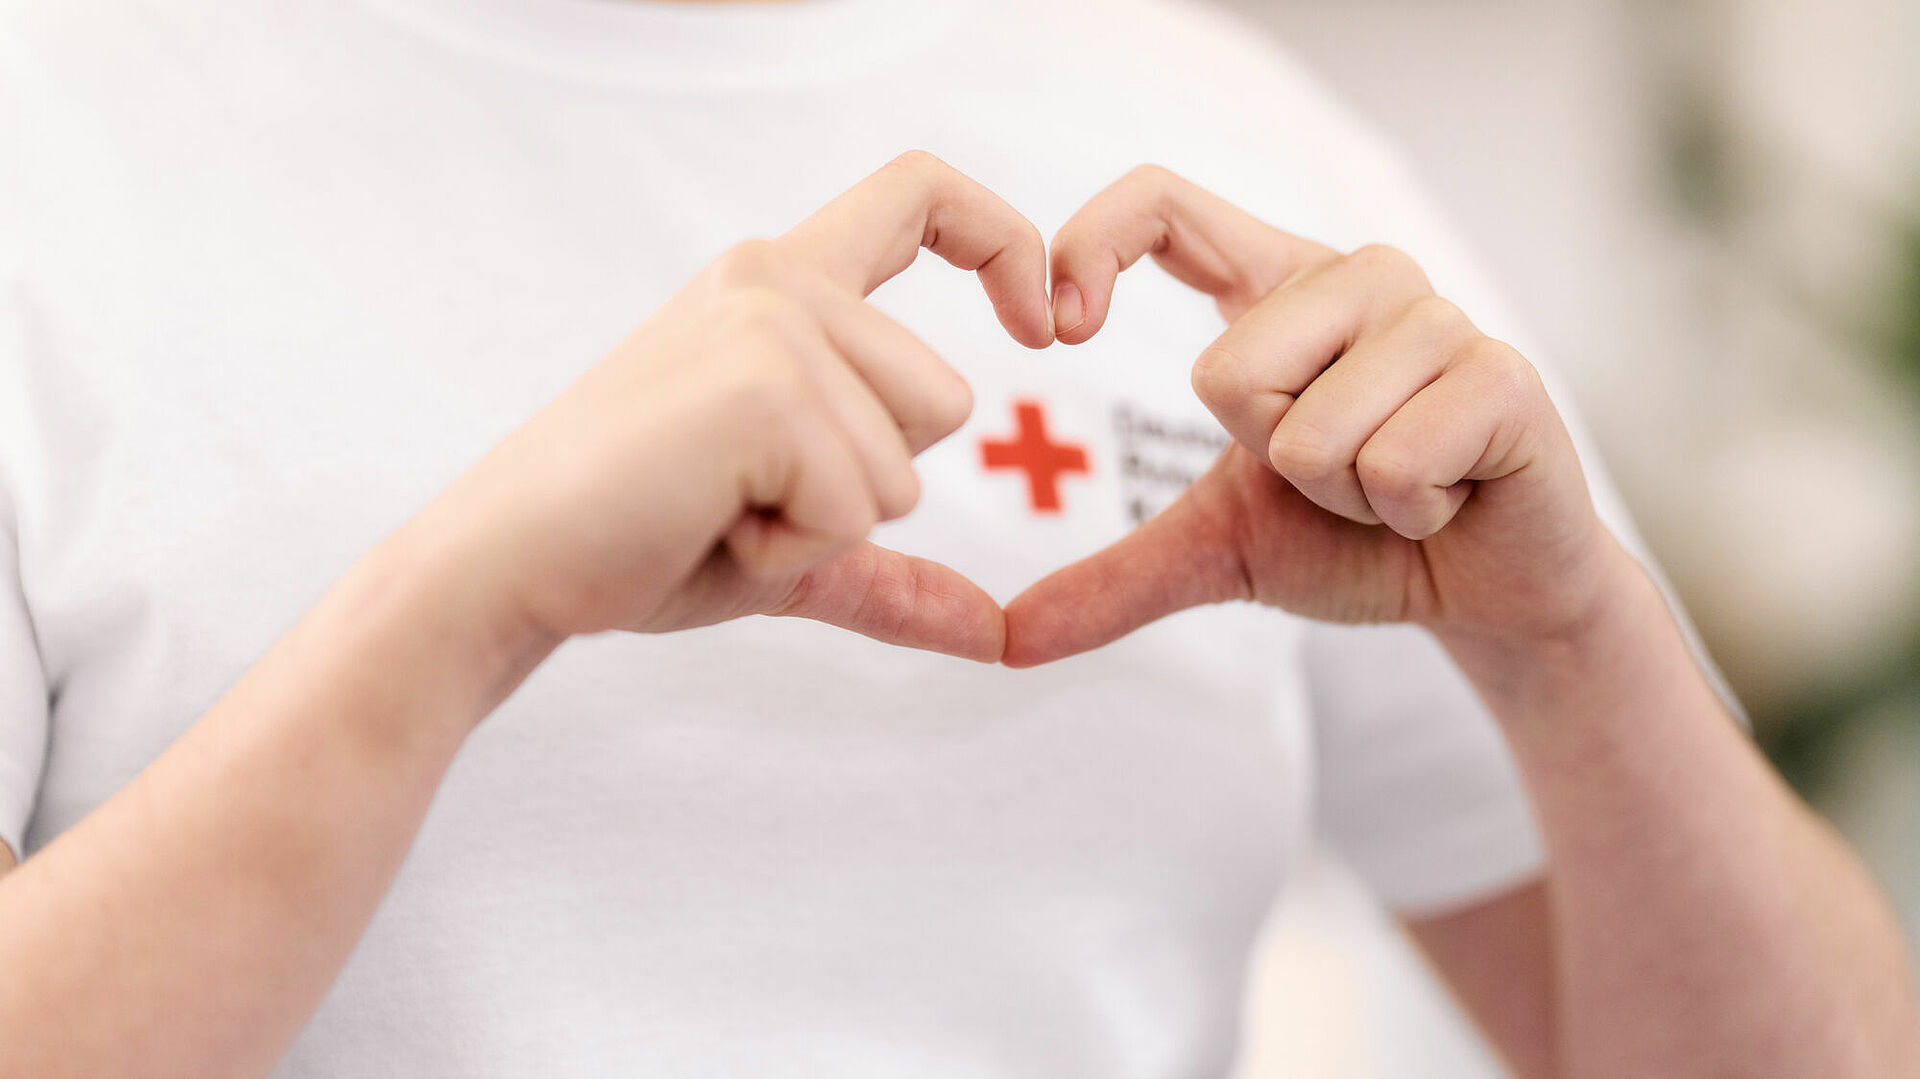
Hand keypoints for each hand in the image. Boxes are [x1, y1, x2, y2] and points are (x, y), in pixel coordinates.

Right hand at [423, 152, 1051, 661]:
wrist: (509, 570)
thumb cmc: (638, 540)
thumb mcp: (790, 544)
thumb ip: (892, 571)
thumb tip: (999, 636)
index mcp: (778, 283)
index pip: (920, 195)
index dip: (1003, 242)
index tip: (1045, 327)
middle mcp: (774, 279)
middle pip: (945, 402)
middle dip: (863, 489)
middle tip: (739, 498)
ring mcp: (769, 324)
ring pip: (909, 462)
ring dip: (824, 525)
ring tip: (716, 507)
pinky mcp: (762, 385)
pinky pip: (860, 507)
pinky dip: (793, 549)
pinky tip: (704, 523)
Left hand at [1004, 166, 1625, 665]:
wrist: (1484, 594)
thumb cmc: (1354, 542)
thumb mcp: (1216, 551)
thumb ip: (1114, 579)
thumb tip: (1003, 642)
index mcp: (1277, 288)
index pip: (1163, 202)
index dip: (1094, 246)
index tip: (1059, 331)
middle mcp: (1357, 277)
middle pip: (1225, 371)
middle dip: (1268, 467)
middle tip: (1339, 477)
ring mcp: (1438, 317)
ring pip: (1309, 433)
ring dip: (1345, 499)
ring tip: (1398, 487)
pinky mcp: (1503, 375)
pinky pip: (1391, 463)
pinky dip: (1406, 513)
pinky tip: (1448, 497)